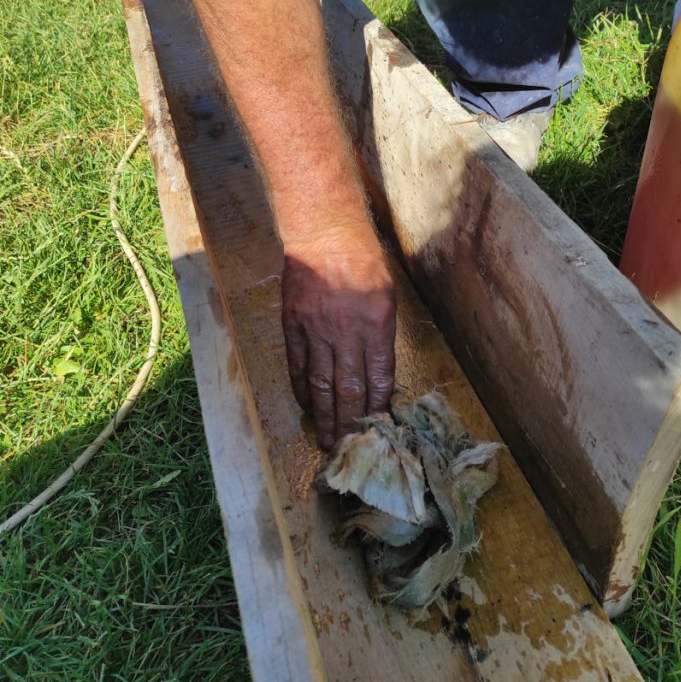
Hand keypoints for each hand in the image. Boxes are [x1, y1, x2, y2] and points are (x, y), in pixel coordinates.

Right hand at [281, 224, 395, 448]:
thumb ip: (381, 335)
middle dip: (350, 423)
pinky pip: (297, 367)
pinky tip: (308, 408)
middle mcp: (345, 333)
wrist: (323, 232)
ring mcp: (315, 331)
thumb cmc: (363, 258)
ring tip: (327, 440)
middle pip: (349, 390)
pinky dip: (302, 391)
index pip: (378, 379)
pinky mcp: (293, 327)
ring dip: (325, 416)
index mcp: (375, 325)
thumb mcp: (386, 294)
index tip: (379, 428)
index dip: (378, 408)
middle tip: (350, 449)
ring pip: (321, 385)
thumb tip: (378, 374)